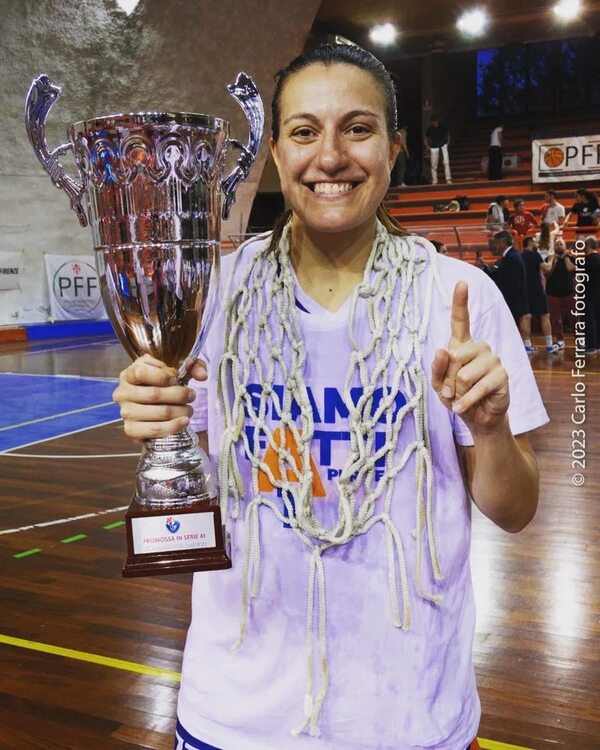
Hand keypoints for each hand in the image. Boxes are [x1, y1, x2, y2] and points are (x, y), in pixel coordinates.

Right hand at [112, 354, 207, 440]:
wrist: (157, 403)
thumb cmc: (165, 384)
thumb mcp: (177, 368)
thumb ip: (193, 366)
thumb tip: (202, 375)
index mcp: (129, 374)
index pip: (141, 372)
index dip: (163, 376)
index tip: (177, 378)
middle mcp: (122, 393)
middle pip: (153, 394)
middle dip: (179, 395)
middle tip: (191, 395)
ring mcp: (125, 413)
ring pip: (157, 413)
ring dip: (180, 411)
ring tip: (189, 409)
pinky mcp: (131, 430)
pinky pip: (153, 430)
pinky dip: (172, 427)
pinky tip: (184, 421)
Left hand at [431, 282, 508, 433]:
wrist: (477, 418)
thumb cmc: (457, 397)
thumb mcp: (439, 385)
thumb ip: (437, 369)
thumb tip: (441, 350)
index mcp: (462, 345)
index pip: (461, 321)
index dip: (461, 302)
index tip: (462, 283)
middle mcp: (480, 347)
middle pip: (453, 357)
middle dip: (447, 380)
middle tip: (452, 391)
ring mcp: (493, 359)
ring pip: (463, 375)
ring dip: (457, 392)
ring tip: (462, 398)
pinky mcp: (502, 375)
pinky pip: (476, 388)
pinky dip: (466, 401)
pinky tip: (463, 407)